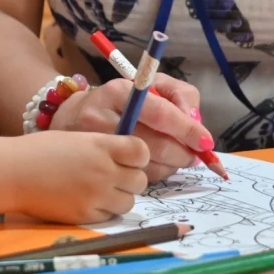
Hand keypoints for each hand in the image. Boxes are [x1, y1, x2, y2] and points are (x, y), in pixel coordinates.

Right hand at [10, 130, 149, 222]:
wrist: (14, 172)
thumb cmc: (42, 150)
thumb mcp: (78, 138)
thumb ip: (105, 146)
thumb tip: (130, 155)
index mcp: (101, 145)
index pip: (141, 152)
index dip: (138, 156)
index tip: (129, 157)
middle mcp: (104, 171)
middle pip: (140, 180)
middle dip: (130, 178)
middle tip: (114, 176)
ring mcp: (96, 196)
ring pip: (128, 202)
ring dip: (119, 196)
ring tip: (100, 191)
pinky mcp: (86, 216)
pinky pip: (110, 216)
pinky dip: (104, 211)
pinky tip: (88, 201)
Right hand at [50, 75, 211, 182]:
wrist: (67, 120)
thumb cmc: (116, 102)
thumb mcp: (145, 87)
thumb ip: (177, 97)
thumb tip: (196, 124)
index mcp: (116, 92)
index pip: (159, 113)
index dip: (187, 129)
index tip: (205, 142)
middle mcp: (99, 119)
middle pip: (154, 146)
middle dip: (181, 154)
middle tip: (192, 156)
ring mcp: (91, 149)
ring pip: (144, 170)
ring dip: (167, 168)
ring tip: (170, 159)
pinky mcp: (89, 173)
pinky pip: (129, 186)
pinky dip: (147, 178)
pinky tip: (146, 167)